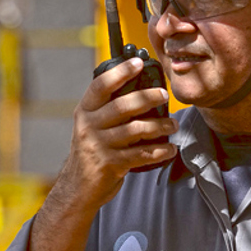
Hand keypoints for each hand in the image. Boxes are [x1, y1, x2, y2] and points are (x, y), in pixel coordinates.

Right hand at [44, 58, 177, 216]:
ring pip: (135, 130)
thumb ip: (108, 109)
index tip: (138, 62)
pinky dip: (159, 151)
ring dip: (159, 126)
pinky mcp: (110, 164)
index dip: (120, 72)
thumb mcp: (92, 126)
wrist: (77, 187)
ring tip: (173, 125)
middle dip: (147, 98)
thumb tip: (141, 87)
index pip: (100, 86)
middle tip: (164, 94)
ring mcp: (98, 146)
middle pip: (122, 106)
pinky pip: (140, 154)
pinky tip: (170, 148)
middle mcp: (89, 126)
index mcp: (85, 111)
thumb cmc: (92, 151)